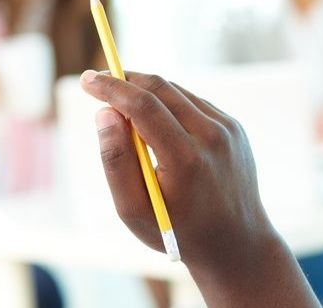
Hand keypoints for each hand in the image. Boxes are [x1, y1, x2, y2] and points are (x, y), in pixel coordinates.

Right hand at [79, 70, 318, 306]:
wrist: (236, 242)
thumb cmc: (177, 230)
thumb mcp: (134, 210)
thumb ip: (115, 162)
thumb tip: (105, 113)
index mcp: (186, 159)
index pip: (144, 106)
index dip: (112, 88)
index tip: (87, 81)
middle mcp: (212, 137)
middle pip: (161, 89)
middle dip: (125, 81)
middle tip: (97, 83)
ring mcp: (228, 129)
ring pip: (178, 93)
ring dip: (147, 91)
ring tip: (123, 106)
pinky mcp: (235, 128)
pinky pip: (194, 104)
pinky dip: (170, 103)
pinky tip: (155, 120)